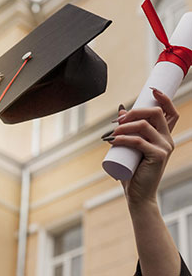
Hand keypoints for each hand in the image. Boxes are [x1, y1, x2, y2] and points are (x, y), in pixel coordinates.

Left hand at [108, 89, 178, 205]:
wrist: (137, 193)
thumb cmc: (133, 169)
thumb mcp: (130, 144)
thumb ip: (128, 127)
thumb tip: (120, 109)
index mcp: (163, 135)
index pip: (171, 112)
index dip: (164, 98)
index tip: (152, 90)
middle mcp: (167, 139)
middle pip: (156, 113)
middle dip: (136, 111)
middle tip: (119, 119)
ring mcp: (165, 148)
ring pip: (145, 125)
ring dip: (126, 125)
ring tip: (113, 132)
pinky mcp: (159, 156)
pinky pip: (139, 141)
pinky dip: (124, 139)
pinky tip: (114, 141)